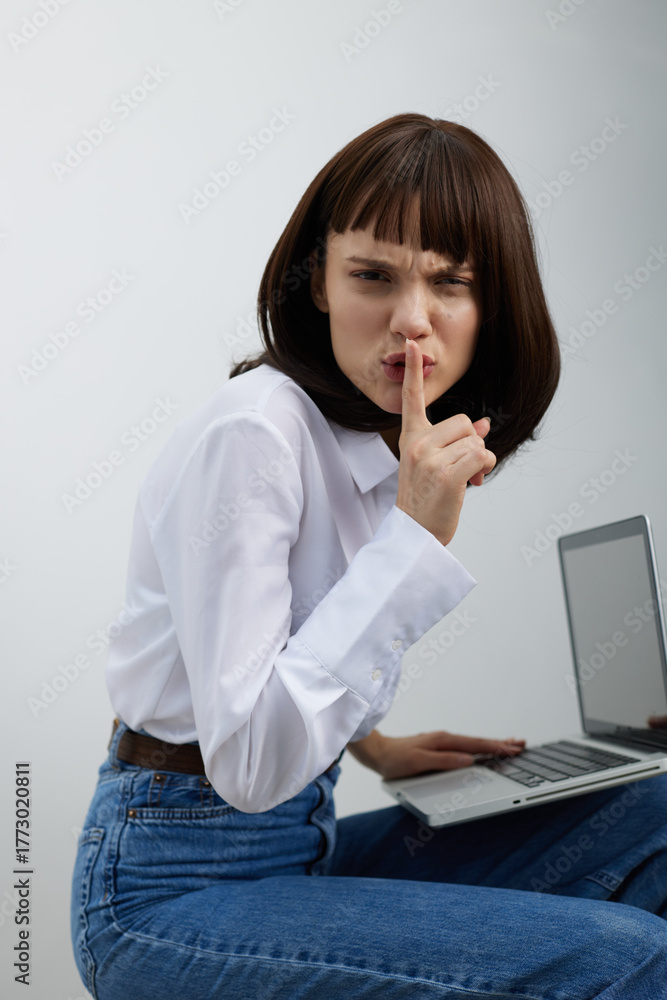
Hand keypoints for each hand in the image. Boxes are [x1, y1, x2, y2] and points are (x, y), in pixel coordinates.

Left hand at [348, 729, 524, 779]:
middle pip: (478, 741)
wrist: (377, 753)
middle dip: (499, 743)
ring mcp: (442, 742)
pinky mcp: (438, 747)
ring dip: (491, 745)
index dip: (495, 748)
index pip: (475, 745)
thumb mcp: (418, 762)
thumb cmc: (395, 759)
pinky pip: (464, 747)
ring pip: (472, 743)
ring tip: (509, 745)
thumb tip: (467, 759)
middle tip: (521, 744)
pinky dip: (478, 748)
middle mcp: (445, 739)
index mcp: (443, 741)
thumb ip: (443, 761)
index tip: (512, 749)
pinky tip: (481, 752)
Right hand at [396, 338, 495, 545]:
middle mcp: (418, 444)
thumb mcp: (436, 465)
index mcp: (411, 438)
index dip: (414, 371)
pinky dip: (484, 469)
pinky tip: (472, 484)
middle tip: (461, 470)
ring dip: (479, 462)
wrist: (415, 534)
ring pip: (475, 441)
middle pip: (463, 423)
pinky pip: (481, 456)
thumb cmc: (426, 500)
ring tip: (465, 481)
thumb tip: (484, 425)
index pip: (412, 399)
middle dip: (470, 445)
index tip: (411, 345)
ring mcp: (430, 459)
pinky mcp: (446, 474)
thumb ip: (458, 441)